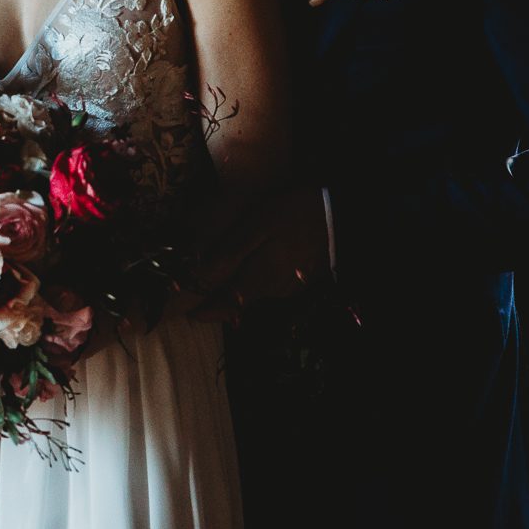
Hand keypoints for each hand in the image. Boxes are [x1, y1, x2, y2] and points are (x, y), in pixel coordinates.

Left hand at [189, 184, 329, 323]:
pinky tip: (252, 269)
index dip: (207, 311)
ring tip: (220, 284)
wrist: (340, 215)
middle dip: (220, 304)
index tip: (189, 314)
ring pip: (256, 294)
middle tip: (199, 302)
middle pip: (241, 303)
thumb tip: (199, 275)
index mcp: (260, 280)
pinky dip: (255, 282)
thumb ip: (230, 252)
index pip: (227, 305)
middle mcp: (274, 290)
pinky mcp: (302, 276)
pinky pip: (271, 285)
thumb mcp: (258, 225)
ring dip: (237, 293)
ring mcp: (290, 285)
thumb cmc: (295, 215)